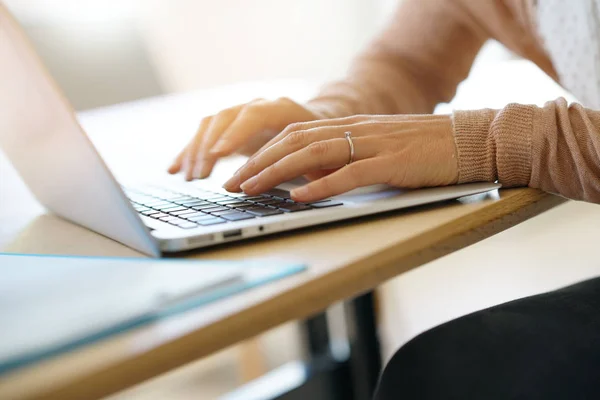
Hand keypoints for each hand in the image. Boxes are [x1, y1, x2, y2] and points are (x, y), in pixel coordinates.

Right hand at [168, 97, 323, 179]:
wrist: (314, 122)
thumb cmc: (320, 142)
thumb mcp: (320, 151)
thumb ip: (308, 163)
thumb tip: (304, 185)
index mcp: (281, 108)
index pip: (253, 115)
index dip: (235, 133)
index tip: (220, 154)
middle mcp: (256, 106)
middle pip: (224, 119)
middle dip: (209, 148)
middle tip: (199, 176)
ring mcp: (240, 114)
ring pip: (210, 126)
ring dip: (196, 151)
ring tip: (188, 177)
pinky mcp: (229, 127)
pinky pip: (203, 135)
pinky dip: (189, 152)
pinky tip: (174, 170)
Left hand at [223, 114, 458, 201]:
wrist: (470, 140)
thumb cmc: (424, 150)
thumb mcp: (378, 150)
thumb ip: (345, 160)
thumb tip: (310, 178)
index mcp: (350, 126)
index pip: (295, 135)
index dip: (262, 152)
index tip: (239, 172)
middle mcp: (356, 130)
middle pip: (294, 142)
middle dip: (257, 163)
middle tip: (231, 184)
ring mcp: (374, 144)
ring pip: (313, 154)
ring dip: (277, 172)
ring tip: (251, 188)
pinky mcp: (393, 163)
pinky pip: (350, 173)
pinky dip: (321, 185)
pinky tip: (299, 197)